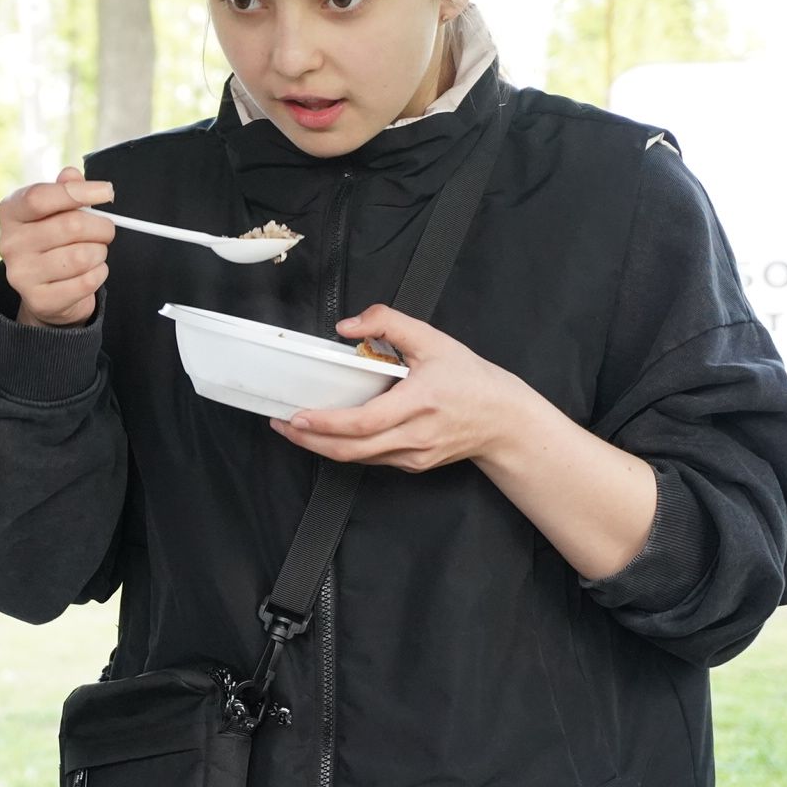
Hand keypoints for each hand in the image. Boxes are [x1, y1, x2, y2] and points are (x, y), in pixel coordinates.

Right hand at [0, 166, 115, 327]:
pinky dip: (99, 274)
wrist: (46, 292)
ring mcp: (21, 274)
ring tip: (94, 253)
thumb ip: (65, 189)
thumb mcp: (56, 210)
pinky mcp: (39, 300)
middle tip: (107, 230)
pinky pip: (87, 282)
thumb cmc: (54, 241)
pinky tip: (91, 271)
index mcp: (10, 212)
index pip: (41, 197)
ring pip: (83, 256)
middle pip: (70, 226)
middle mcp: (9, 243)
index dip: (78, 192)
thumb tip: (72, 175)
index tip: (107, 192)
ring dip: (100, 253)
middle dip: (101, 227)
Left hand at [268, 304, 545, 471]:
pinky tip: (327, 435)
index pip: (364, 422)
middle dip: (309, 440)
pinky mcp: (412, 464)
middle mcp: (414, 436)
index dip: (326, 423)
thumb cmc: (471, 379)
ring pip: (357, 458)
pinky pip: (371, 459)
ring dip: (321, 446)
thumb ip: (388, 322)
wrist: (505, 421)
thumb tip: (347, 326)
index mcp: (419, 403)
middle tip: (281, 424)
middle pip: (351, 449)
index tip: (297, 416)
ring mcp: (412, 455)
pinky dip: (345, 448)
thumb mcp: (433, 340)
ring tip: (293, 429)